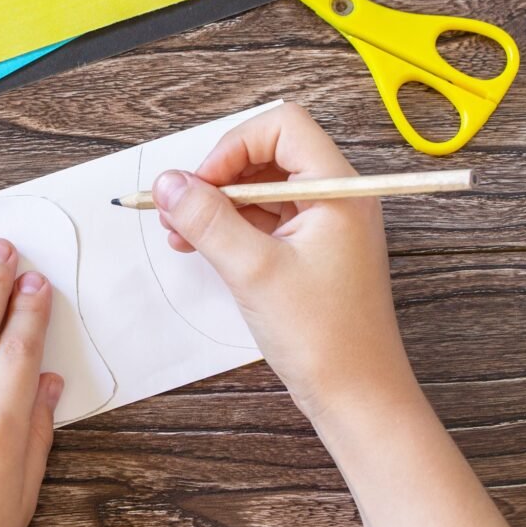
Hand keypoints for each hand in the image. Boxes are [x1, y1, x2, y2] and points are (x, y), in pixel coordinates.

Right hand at [152, 103, 411, 419]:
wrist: (357, 398)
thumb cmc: (323, 338)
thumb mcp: (253, 271)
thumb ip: (207, 220)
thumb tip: (168, 183)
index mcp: (338, 190)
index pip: (282, 127)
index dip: (233, 147)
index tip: (200, 184)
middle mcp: (335, 198)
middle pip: (267, 154)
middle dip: (217, 176)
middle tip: (179, 208)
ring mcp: (324, 225)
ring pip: (261, 188)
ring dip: (217, 203)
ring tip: (179, 231)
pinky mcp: (310, 251)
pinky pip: (263, 220)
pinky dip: (229, 227)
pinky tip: (198, 246)